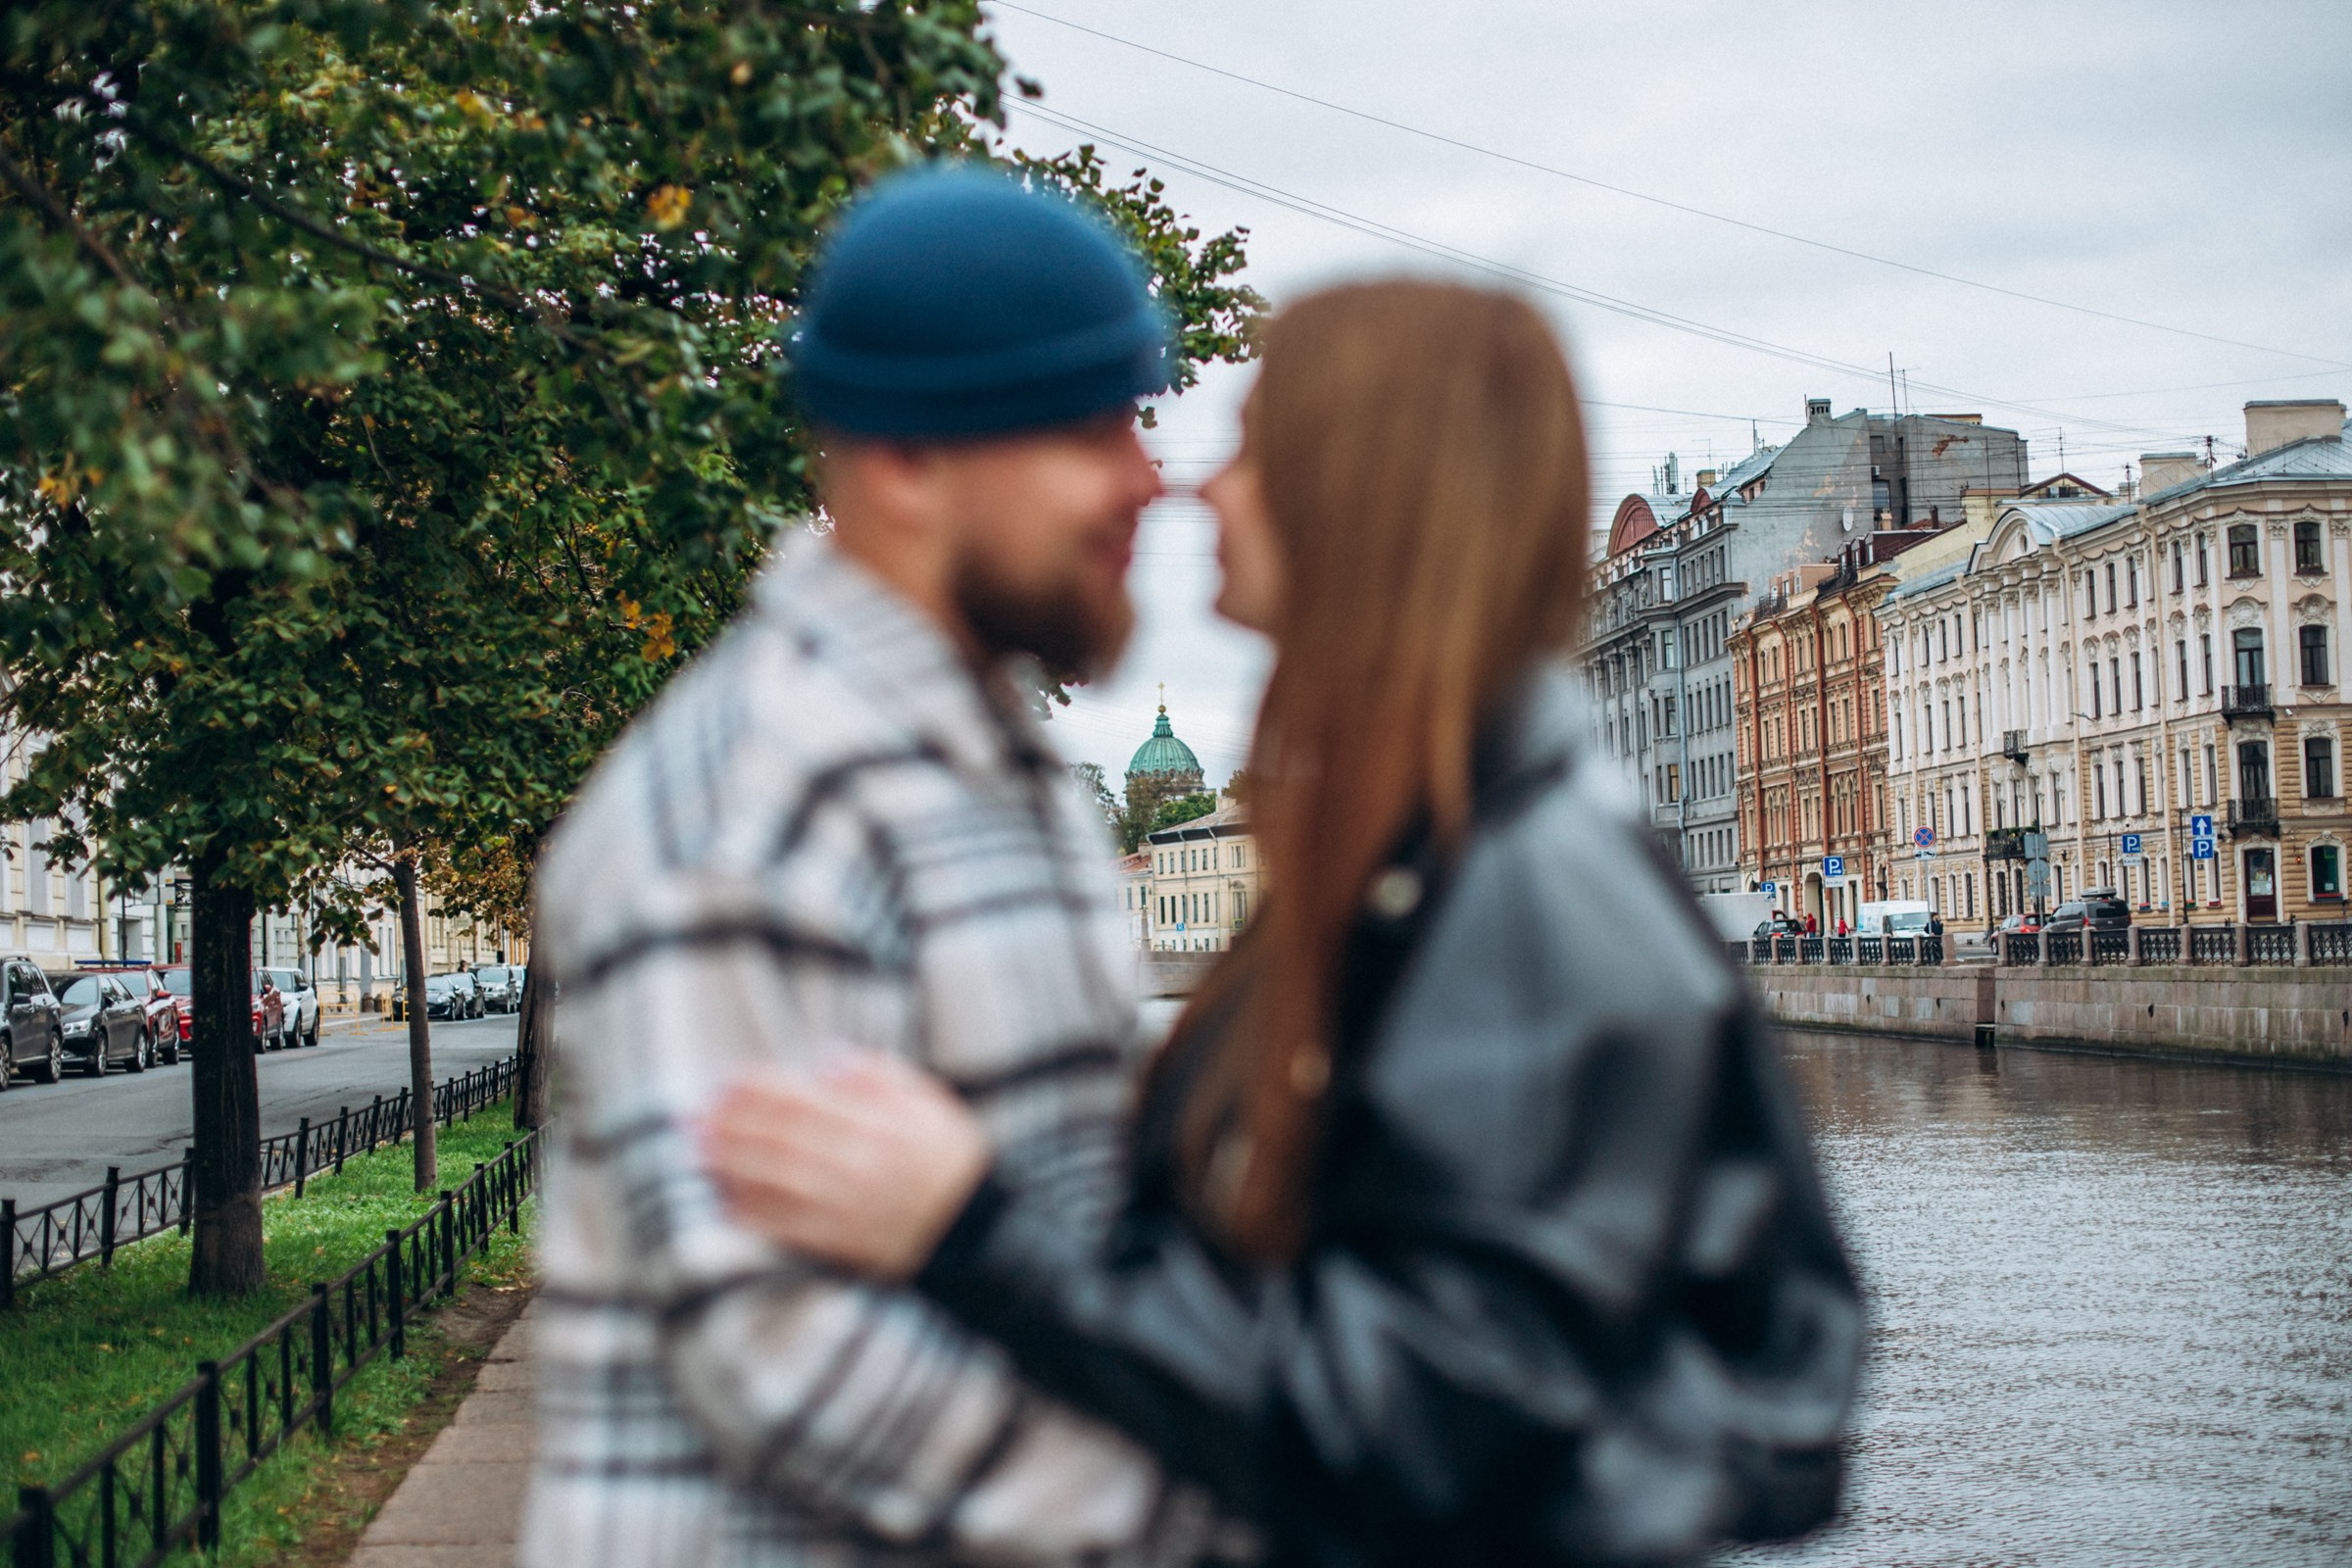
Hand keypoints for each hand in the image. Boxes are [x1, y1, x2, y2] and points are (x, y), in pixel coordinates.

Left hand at [702, 1050, 992, 1281]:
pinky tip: (727, 1201)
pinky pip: (787, 1227)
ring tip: (698, 1151)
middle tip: (694, 1114)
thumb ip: (881, 1076)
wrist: (976, 1230)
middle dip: (730, 1125)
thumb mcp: (930, 1101)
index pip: (801, 1099)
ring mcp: (845, 1206)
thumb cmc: (952, 1161)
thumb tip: (830, 1058)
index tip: (727, 1080)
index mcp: (876, 1124)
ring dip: (730, 1165)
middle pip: (778, 1139)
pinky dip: (753, 1214)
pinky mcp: (841, 1242)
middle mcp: (855, 1163)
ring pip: (774, 1182)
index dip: (757, 1089)